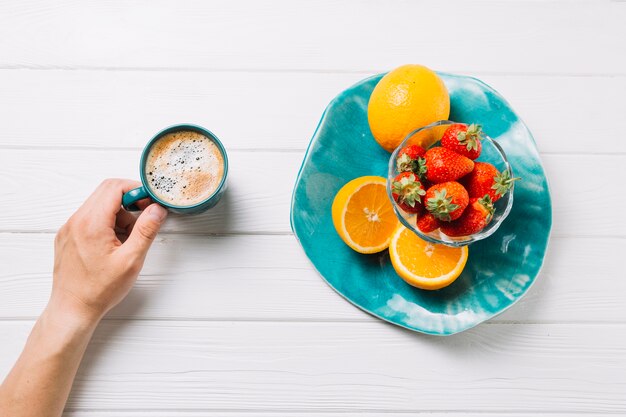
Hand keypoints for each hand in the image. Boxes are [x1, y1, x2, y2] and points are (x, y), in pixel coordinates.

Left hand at [49, 179, 167, 326]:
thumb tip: (157, 210)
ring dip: (118, 214)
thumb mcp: (131, 260)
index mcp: (91, 223)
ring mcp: (69, 228)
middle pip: (106, 192)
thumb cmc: (99, 290)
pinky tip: (115, 244)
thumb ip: (146, 230)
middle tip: (144, 217)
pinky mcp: (67, 236)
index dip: (137, 190)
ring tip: (128, 239)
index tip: (150, 202)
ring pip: (98, 205)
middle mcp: (76, 221)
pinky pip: (89, 218)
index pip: (115, 187)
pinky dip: (106, 223)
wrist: (72, 309)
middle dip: (129, 200)